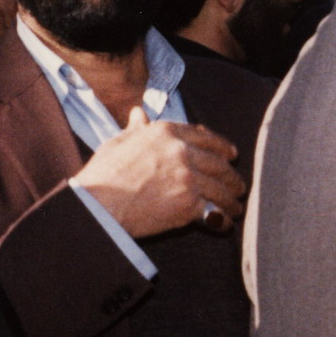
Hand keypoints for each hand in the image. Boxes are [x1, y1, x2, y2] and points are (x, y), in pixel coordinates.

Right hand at [75, 107, 245, 236]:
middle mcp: (181, 150)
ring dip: (231, 199)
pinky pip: (215, 210)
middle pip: (218, 163)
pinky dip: (223, 218)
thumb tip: (138, 114)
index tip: (231, 154)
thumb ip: (135, 129)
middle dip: (231, 176)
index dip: (222, 147)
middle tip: (238, 186)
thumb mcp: (117, 143)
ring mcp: (188, 176)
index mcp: (165, 132)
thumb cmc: (102, 175)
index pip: (204, 137)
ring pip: (221, 187)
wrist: (97, 205)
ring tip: (235, 207)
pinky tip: (224, 222)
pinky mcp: (190, 203)